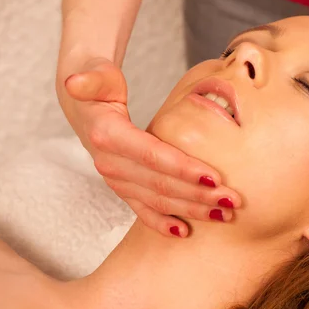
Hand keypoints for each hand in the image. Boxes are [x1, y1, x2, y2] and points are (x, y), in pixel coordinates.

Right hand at [60, 58, 240, 236]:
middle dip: (199, 195)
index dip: (184, 169)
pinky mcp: (122, 188)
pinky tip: (186, 232)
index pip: (153, 156)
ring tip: (224, 215)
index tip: (215, 178)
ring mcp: (115, 179)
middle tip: (233, 200)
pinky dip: (163, 223)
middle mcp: (109, 163)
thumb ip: (92, 78)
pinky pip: (143, 210)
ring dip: (192, 210)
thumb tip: (76, 81)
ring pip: (157, 201)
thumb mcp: (97, 75)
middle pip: (160, 184)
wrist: (85, 106)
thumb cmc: (100, 85)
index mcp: (108, 135)